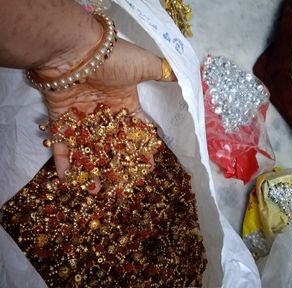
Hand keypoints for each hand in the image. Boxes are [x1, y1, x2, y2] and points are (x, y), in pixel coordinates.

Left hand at [42, 39, 175, 192]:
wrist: (76, 49)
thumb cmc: (113, 60)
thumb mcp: (145, 65)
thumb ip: (164, 74)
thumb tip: (187, 76)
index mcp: (124, 103)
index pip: (135, 131)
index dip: (140, 149)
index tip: (145, 168)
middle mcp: (103, 112)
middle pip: (111, 145)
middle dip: (115, 166)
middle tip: (118, 188)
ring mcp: (81, 116)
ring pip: (87, 147)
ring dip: (89, 169)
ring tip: (93, 190)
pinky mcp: (60, 118)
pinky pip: (61, 142)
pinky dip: (62, 160)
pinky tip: (67, 179)